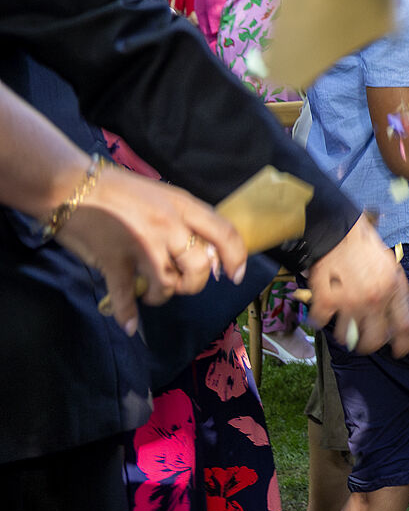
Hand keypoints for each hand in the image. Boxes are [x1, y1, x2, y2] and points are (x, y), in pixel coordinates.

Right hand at [58, 165, 248, 334]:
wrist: (70, 185)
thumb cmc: (117, 189)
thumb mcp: (161, 194)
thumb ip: (184, 218)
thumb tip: (204, 249)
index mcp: (183, 206)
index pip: (225, 233)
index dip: (236, 258)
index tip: (236, 276)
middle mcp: (169, 226)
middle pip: (199, 267)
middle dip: (194, 283)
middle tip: (181, 284)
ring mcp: (142, 244)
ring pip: (168, 284)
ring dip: (162, 296)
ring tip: (152, 293)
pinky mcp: (114, 260)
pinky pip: (126, 296)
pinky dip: (128, 314)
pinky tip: (131, 326)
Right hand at [305, 218, 408, 356]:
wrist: (338, 232)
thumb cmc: (364, 248)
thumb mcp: (391, 267)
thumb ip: (395, 293)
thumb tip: (397, 317)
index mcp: (394, 289)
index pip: (405, 326)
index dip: (404, 343)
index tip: (399, 350)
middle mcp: (374, 299)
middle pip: (374, 340)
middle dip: (369, 345)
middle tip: (364, 341)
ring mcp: (349, 302)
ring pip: (347, 337)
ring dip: (344, 333)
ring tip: (343, 323)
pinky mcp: (326, 301)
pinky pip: (321, 323)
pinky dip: (320, 319)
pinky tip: (323, 311)